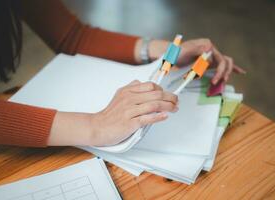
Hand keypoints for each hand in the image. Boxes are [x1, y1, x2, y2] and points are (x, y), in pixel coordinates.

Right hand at [48, 81, 177, 146]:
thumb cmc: (110, 114)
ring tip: (174, 109)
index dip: (163, 89)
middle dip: (170, 97)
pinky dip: (158, 117)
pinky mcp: (130, 123)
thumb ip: (131, 88)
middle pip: (155, 94)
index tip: (169, 94)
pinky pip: (147, 118)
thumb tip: (144, 83)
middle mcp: (129, 99)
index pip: (150, 86)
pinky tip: (165, 116)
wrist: (98, 127)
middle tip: (176, 101)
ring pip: (154, 105)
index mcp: (128, 91)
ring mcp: (130, 111)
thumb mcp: (119, 95)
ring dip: (168, 106)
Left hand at [147, 38, 245, 83]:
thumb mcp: (183, 51)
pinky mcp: (207, 62)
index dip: (219, 71)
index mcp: (207, 45)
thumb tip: (208, 49)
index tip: (214, 80)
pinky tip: (240, 72)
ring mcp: (210, 56)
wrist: (168, 55)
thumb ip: (195, 49)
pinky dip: (232, 67)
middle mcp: (210, 49)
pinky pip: (222, 64)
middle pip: (225, 61)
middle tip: (218, 83)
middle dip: (223, 73)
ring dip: (226, 73)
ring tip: (223, 81)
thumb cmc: (174, 53)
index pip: (220, 59)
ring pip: (225, 63)